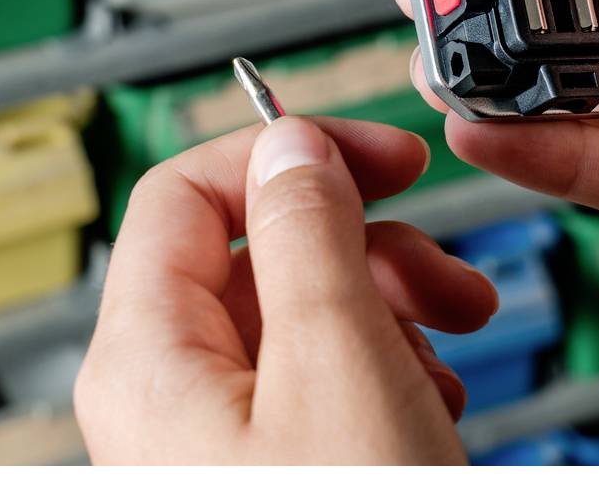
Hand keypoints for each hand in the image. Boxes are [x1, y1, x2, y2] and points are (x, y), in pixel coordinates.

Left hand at [75, 117, 497, 462]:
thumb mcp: (336, 363)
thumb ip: (309, 234)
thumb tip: (291, 145)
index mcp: (147, 362)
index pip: (185, 190)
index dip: (289, 155)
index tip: (378, 155)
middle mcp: (166, 399)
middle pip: (259, 258)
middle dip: (368, 248)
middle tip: (442, 275)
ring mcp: (215, 441)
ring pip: (301, 322)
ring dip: (391, 313)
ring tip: (451, 345)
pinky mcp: (270, 467)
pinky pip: (319, 387)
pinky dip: (384, 376)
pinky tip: (429, 402)